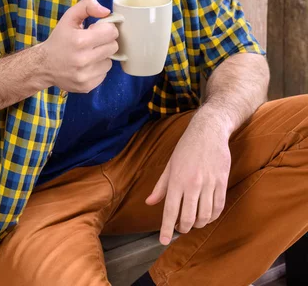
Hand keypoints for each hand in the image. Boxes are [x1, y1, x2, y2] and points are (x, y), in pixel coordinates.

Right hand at [42, 0, 118, 93]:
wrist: (43, 65)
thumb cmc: (59, 39)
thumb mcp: (69, 17)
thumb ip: (87, 6)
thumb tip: (106, 11)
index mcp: (80, 40)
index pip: (112, 32)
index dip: (106, 29)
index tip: (97, 30)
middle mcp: (83, 60)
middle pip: (113, 47)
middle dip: (105, 42)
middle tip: (93, 42)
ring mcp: (85, 75)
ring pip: (110, 62)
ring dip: (102, 57)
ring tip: (89, 54)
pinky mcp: (87, 86)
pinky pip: (104, 74)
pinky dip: (98, 69)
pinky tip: (86, 65)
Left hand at [145, 115, 230, 244]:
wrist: (208, 130)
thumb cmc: (186, 147)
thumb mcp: (170, 164)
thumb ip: (160, 186)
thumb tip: (149, 203)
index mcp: (176, 179)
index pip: (170, 210)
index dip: (166, 228)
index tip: (163, 241)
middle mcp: (192, 183)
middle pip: (188, 218)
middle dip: (183, 228)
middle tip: (180, 227)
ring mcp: (209, 183)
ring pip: (205, 216)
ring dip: (198, 224)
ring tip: (193, 221)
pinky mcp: (222, 181)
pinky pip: (218, 207)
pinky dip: (212, 217)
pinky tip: (207, 215)